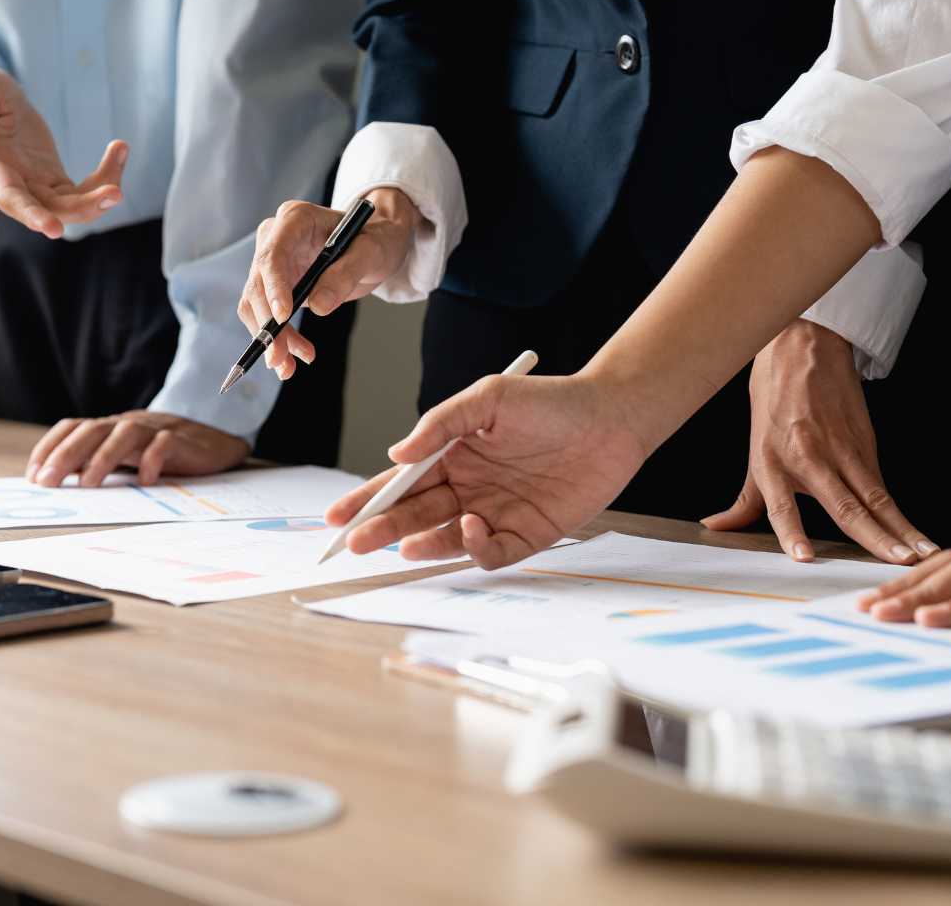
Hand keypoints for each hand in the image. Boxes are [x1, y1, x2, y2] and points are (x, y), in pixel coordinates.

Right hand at [0, 66, 127, 237]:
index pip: (10, 197)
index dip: (31, 214)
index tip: (54, 229)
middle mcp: (15, 185)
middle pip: (49, 210)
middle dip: (82, 208)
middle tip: (115, 194)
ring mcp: (35, 186)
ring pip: (70, 206)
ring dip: (99, 195)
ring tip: (120, 154)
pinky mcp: (53, 180)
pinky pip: (82, 190)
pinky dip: (104, 176)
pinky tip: (119, 149)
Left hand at [26, 411, 249, 487]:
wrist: (213, 442)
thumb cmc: (160, 453)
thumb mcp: (124, 457)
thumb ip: (94, 462)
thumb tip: (55, 481)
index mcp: (110, 427)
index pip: (72, 428)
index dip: (49, 447)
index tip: (33, 475)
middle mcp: (127, 424)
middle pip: (92, 430)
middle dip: (65, 455)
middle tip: (48, 482)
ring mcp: (154, 429)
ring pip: (124, 433)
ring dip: (102, 457)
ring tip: (89, 484)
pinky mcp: (181, 440)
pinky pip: (164, 444)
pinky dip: (153, 460)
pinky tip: (146, 481)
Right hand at [236, 188, 418, 380]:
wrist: (375, 244)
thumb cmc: (376, 238)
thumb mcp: (372, 251)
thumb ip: (346, 274)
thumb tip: (318, 306)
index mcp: (295, 219)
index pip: (273, 255)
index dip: (273, 287)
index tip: (283, 317)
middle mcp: (275, 239)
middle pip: (258, 284)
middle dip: (268, 324)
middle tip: (280, 357)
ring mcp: (273, 263)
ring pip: (255, 305)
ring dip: (269, 338)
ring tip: (288, 365)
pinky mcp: (276, 286)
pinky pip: (266, 315)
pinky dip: (276, 339)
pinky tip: (291, 358)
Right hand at [326, 373, 649, 568]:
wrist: (612, 417)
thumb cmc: (550, 401)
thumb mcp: (487, 398)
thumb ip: (439, 424)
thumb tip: (395, 455)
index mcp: (452, 456)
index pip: (400, 483)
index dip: (367, 500)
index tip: (337, 516)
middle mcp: (468, 488)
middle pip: (415, 515)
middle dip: (382, 529)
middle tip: (357, 542)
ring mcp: (496, 513)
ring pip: (446, 539)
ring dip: (423, 544)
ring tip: (404, 544)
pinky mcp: (529, 534)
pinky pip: (492, 552)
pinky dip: (473, 548)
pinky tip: (469, 529)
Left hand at [702, 320, 932, 565]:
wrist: (804, 348)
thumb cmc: (774, 398)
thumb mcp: (753, 448)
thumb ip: (744, 499)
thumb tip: (715, 527)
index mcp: (772, 462)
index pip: (781, 505)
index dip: (791, 532)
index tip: (804, 557)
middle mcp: (808, 458)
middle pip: (844, 505)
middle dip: (873, 537)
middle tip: (896, 564)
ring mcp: (841, 450)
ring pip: (874, 497)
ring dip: (899, 529)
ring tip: (918, 554)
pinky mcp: (865, 442)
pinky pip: (881, 484)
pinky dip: (898, 511)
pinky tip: (914, 534)